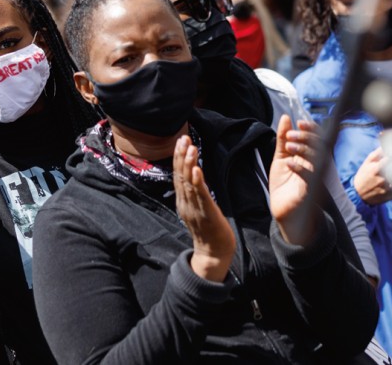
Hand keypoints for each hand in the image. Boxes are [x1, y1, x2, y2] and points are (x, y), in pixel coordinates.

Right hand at [173, 135, 234, 281]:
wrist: (213, 254)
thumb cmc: (209, 231)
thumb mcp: (199, 208)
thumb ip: (195, 193)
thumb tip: (195, 176)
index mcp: (183, 201)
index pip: (178, 176)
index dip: (179, 158)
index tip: (181, 141)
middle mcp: (185, 203)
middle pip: (180, 176)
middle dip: (181, 156)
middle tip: (182, 138)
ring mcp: (194, 209)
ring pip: (188, 183)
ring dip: (189, 164)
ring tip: (191, 148)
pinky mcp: (206, 214)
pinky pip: (200, 195)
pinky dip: (197, 181)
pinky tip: (197, 169)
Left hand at [269, 115, 317, 244]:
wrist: (283, 209)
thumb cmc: (284, 183)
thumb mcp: (281, 157)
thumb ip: (282, 138)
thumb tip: (286, 117)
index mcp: (312, 156)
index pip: (319, 138)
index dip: (312, 129)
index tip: (299, 123)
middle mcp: (317, 166)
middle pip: (320, 146)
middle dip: (306, 137)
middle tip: (291, 135)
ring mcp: (316, 178)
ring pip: (317, 159)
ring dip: (304, 149)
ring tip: (289, 145)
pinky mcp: (311, 190)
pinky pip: (310, 177)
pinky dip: (300, 168)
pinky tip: (289, 163)